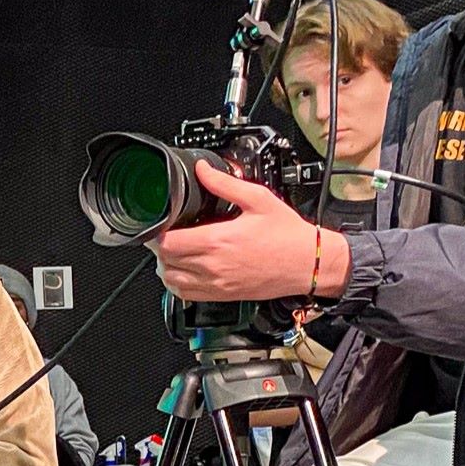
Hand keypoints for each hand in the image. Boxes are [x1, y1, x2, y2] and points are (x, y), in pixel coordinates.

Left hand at [151, 161, 349, 301]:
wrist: (307, 263)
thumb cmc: (287, 235)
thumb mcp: (258, 199)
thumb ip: (225, 183)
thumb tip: (202, 170)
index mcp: (218, 241)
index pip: (169, 243)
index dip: (157, 233)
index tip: (160, 223)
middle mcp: (214, 266)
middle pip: (166, 261)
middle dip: (160, 247)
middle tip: (164, 234)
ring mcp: (217, 284)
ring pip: (172, 281)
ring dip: (166, 266)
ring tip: (172, 252)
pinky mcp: (223, 295)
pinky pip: (187, 295)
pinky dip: (177, 284)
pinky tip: (182, 271)